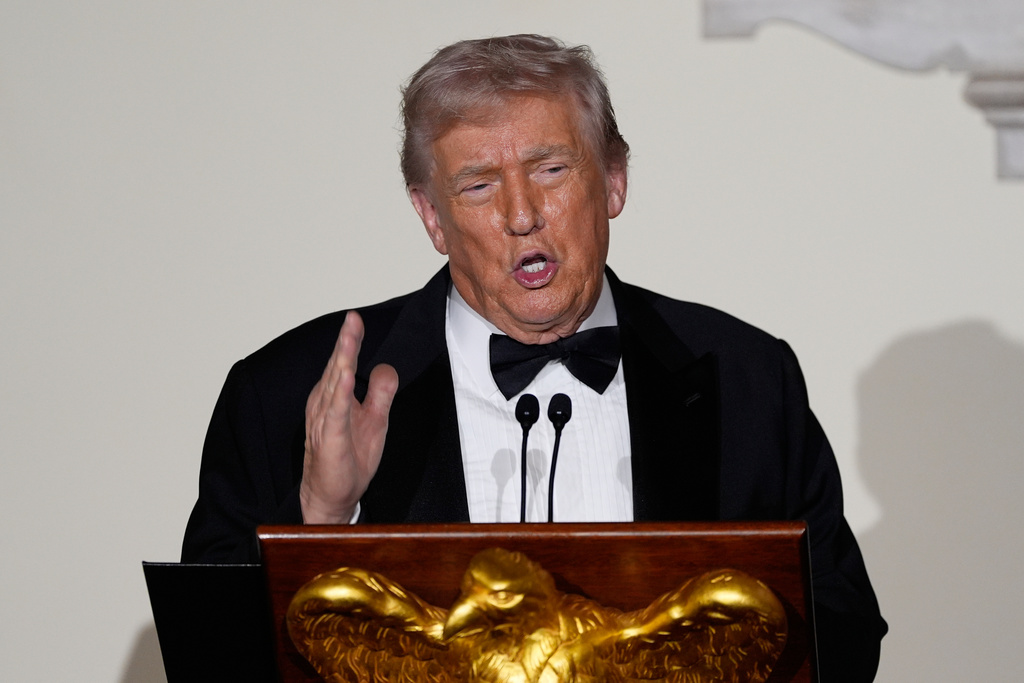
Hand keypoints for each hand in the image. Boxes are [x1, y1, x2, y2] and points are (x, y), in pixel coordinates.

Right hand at [299, 311, 398, 523]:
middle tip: (352, 318)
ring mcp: (324, 421)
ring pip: (334, 384)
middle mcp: (325, 405)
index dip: (350, 341)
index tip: (356, 319)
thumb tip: (387, 367)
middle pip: (337, 367)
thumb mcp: (376, 421)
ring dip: (342, 360)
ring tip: (349, 338)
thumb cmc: (348, 459)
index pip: (344, 364)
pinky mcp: (329, 439)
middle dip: (346, 341)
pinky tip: (346, 377)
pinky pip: (335, 413)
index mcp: (335, 398)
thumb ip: (381, 393)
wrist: (333, 497)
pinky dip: (340, 394)